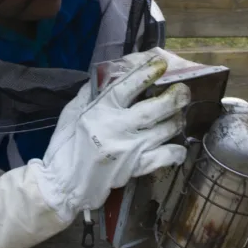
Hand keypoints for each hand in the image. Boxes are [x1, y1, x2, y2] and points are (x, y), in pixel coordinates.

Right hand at [32, 50, 189, 220]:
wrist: (64, 184)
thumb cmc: (65, 145)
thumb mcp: (72, 112)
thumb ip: (90, 93)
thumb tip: (109, 75)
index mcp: (100, 111)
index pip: (128, 86)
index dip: (147, 73)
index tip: (161, 64)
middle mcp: (117, 128)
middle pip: (155, 109)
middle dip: (174, 98)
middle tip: (184, 91)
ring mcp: (130, 149)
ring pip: (164, 130)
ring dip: (176, 121)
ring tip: (179, 116)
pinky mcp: (136, 168)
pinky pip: (165, 157)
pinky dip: (176, 151)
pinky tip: (177, 146)